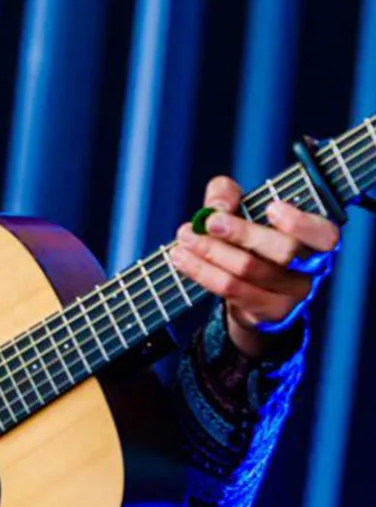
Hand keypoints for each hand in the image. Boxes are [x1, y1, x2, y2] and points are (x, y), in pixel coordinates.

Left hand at [170, 175, 339, 358]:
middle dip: (243, 233)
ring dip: (211, 251)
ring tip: (185, 237)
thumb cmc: (250, 239)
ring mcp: (292, 294)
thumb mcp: (240, 209)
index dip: (300, 222)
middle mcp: (311, 267)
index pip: (324, 233)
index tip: (271, 207)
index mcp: (316, 239)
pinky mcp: (268, 312)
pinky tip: (181, 258)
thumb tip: (216, 207)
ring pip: (251, 270)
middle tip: (209, 223)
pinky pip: (233, 290)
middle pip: (284, 251)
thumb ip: (228, 195)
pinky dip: (202, 271)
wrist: (250, 289)